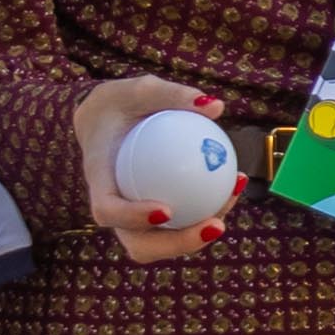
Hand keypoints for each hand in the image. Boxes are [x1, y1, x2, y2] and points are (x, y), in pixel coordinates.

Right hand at [70, 73, 231, 265]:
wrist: (106, 119)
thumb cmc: (121, 103)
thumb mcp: (140, 89)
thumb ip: (172, 95)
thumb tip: (216, 107)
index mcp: (99, 179)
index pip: (107, 209)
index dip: (132, 218)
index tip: (165, 209)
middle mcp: (114, 207)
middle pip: (138, 244)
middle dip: (177, 245)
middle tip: (214, 225)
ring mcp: (133, 218)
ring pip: (163, 242)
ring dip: (199, 232)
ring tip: (231, 201)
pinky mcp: (154, 215)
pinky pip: (180, 222)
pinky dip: (207, 209)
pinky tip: (235, 183)